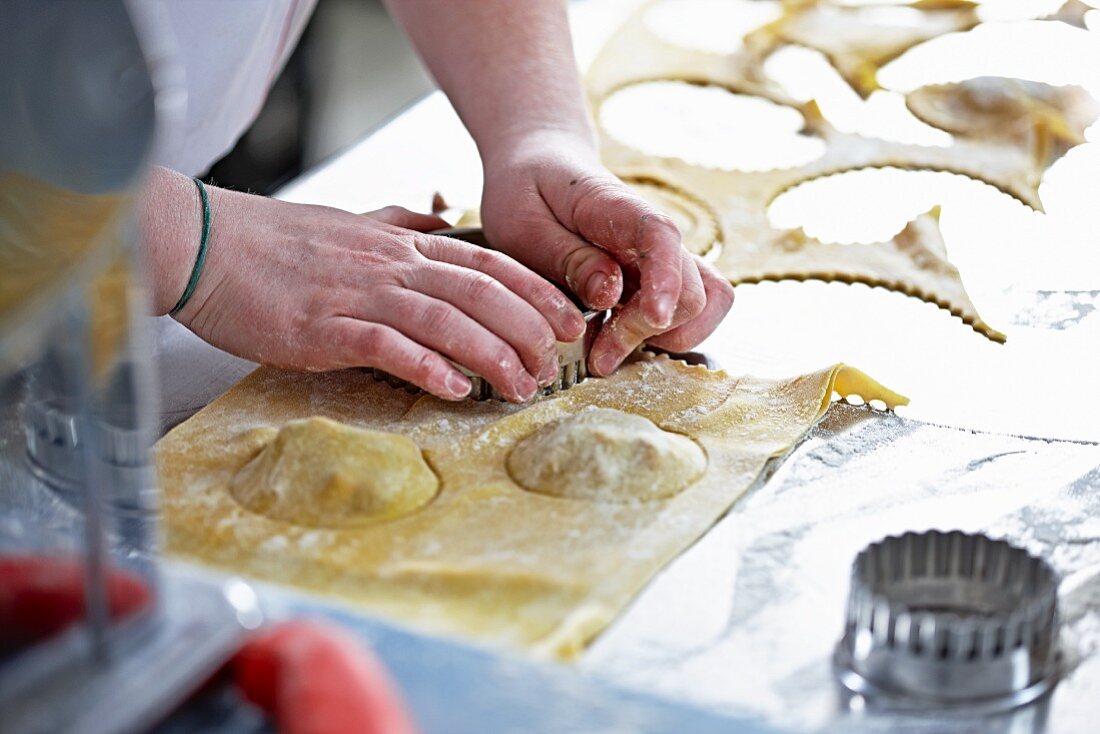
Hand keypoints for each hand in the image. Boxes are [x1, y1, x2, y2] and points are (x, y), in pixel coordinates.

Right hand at [171, 188, 584, 402]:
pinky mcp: (323, 327)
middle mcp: (390, 266)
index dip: (535, 292)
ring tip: (522, 385)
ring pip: (445, 319)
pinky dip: (427, 366)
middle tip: (554, 366)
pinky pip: (386, 346)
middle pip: (480, 292)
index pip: (487, 262)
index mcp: (399, 245)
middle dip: (528, 329)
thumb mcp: (348, 224)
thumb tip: (437, 225)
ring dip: (492, 355)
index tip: (569, 320)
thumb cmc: (275, 241)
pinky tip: (456, 388)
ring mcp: (358, 295)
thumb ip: (398, 225)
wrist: (204, 244)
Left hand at [480, 132, 734, 375]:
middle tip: (597, 353)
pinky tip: (621, 341)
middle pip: (690, 288)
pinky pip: (690, 309)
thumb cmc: (526, 194)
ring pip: (705, 301)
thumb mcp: (524, 225)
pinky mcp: (659, 276)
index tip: (654, 318)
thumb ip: (568, 259)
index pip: (662, 237)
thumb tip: (611, 294)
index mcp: (617, 209)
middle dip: (648, 329)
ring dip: (670, 337)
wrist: (537, 168)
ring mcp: (662, 257)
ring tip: (614, 349)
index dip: (666, 280)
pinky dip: (667, 335)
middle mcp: (653, 234)